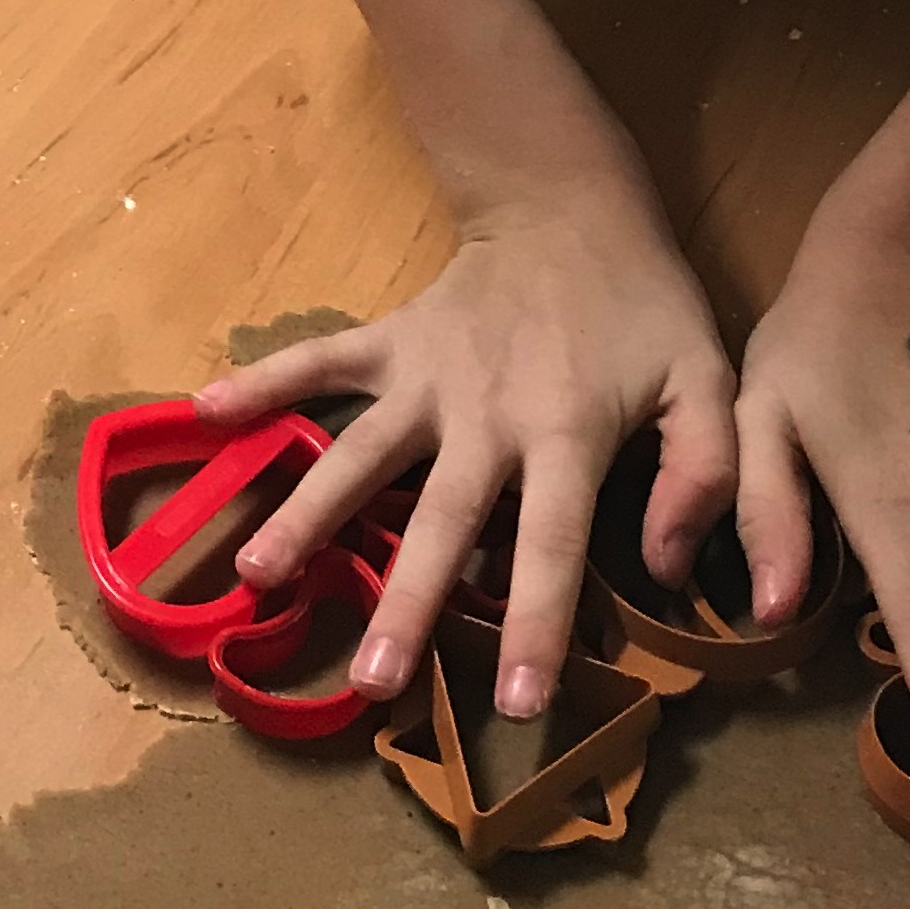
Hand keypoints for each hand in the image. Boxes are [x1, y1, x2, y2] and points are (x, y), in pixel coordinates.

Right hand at [190, 187, 737, 721]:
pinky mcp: (391, 342)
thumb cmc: (645, 310)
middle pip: (441, 519)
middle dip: (405, 602)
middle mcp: (485, 411)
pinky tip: (203, 411)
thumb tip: (668, 567)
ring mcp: (427, 376)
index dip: (536, 620)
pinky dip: (263, 381)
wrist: (572, 206)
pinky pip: (320, 362)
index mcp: (566, 430)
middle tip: (370, 683)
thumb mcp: (706, 381)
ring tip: (255, 574)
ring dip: (308, 512)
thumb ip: (706, 472)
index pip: (551, 540)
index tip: (515, 703)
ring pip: (361, 453)